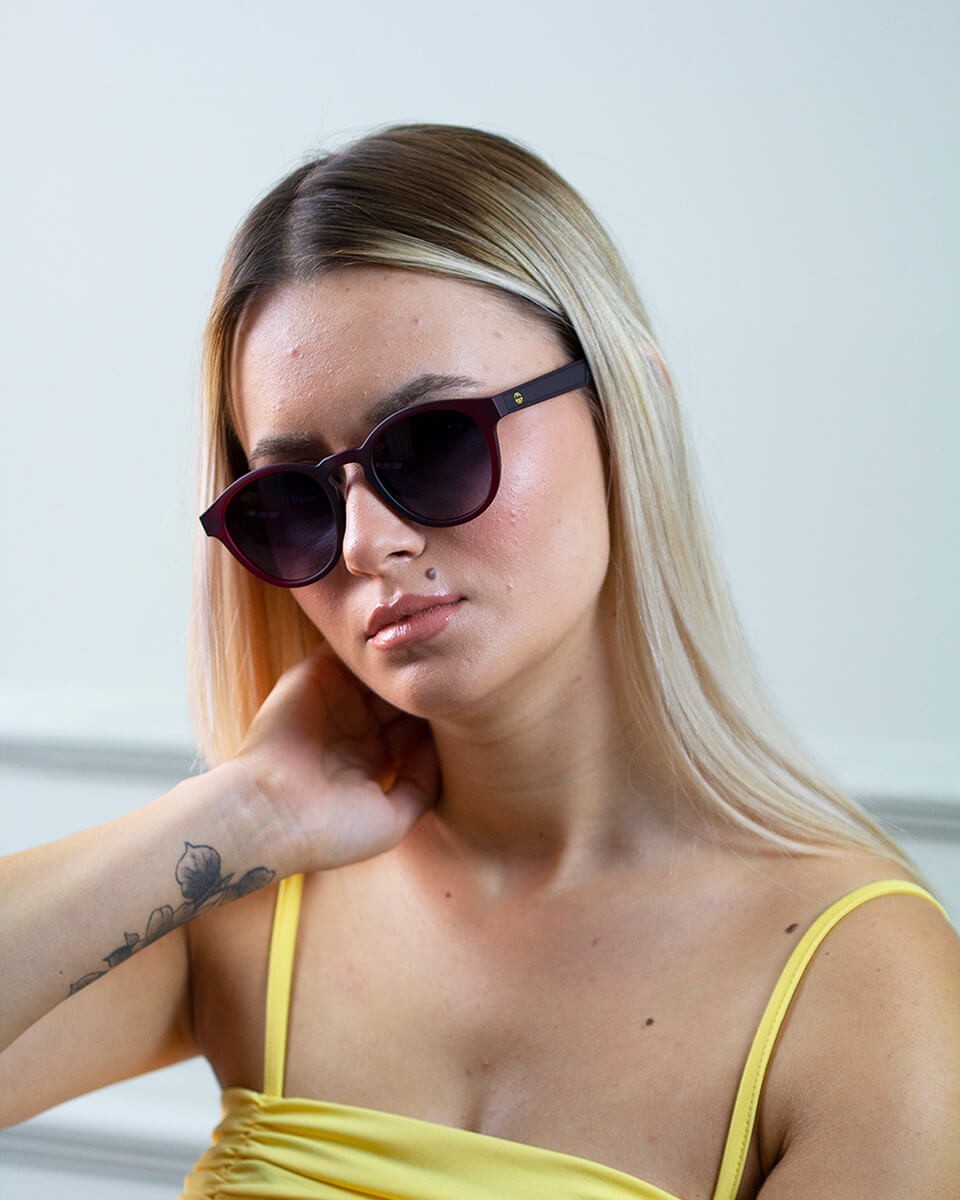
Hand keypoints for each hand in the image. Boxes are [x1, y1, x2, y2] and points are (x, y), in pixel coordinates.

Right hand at [233, 650, 439, 872]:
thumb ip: (423, 783)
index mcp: (371, 757)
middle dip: (427, 686)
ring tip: (438, 655)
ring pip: (381, 669)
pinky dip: (373, 643)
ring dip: (405, 661)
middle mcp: (355, 724)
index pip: (415, 725)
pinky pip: (348, 648)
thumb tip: (440, 747)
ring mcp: (335, 698)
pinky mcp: (315, 674)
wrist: (271, 812)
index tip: (469, 706)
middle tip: (458, 674)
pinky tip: (404, 640)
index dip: (439, 717)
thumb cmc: (330, 829)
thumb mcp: (393, 819)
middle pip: (402, 694)